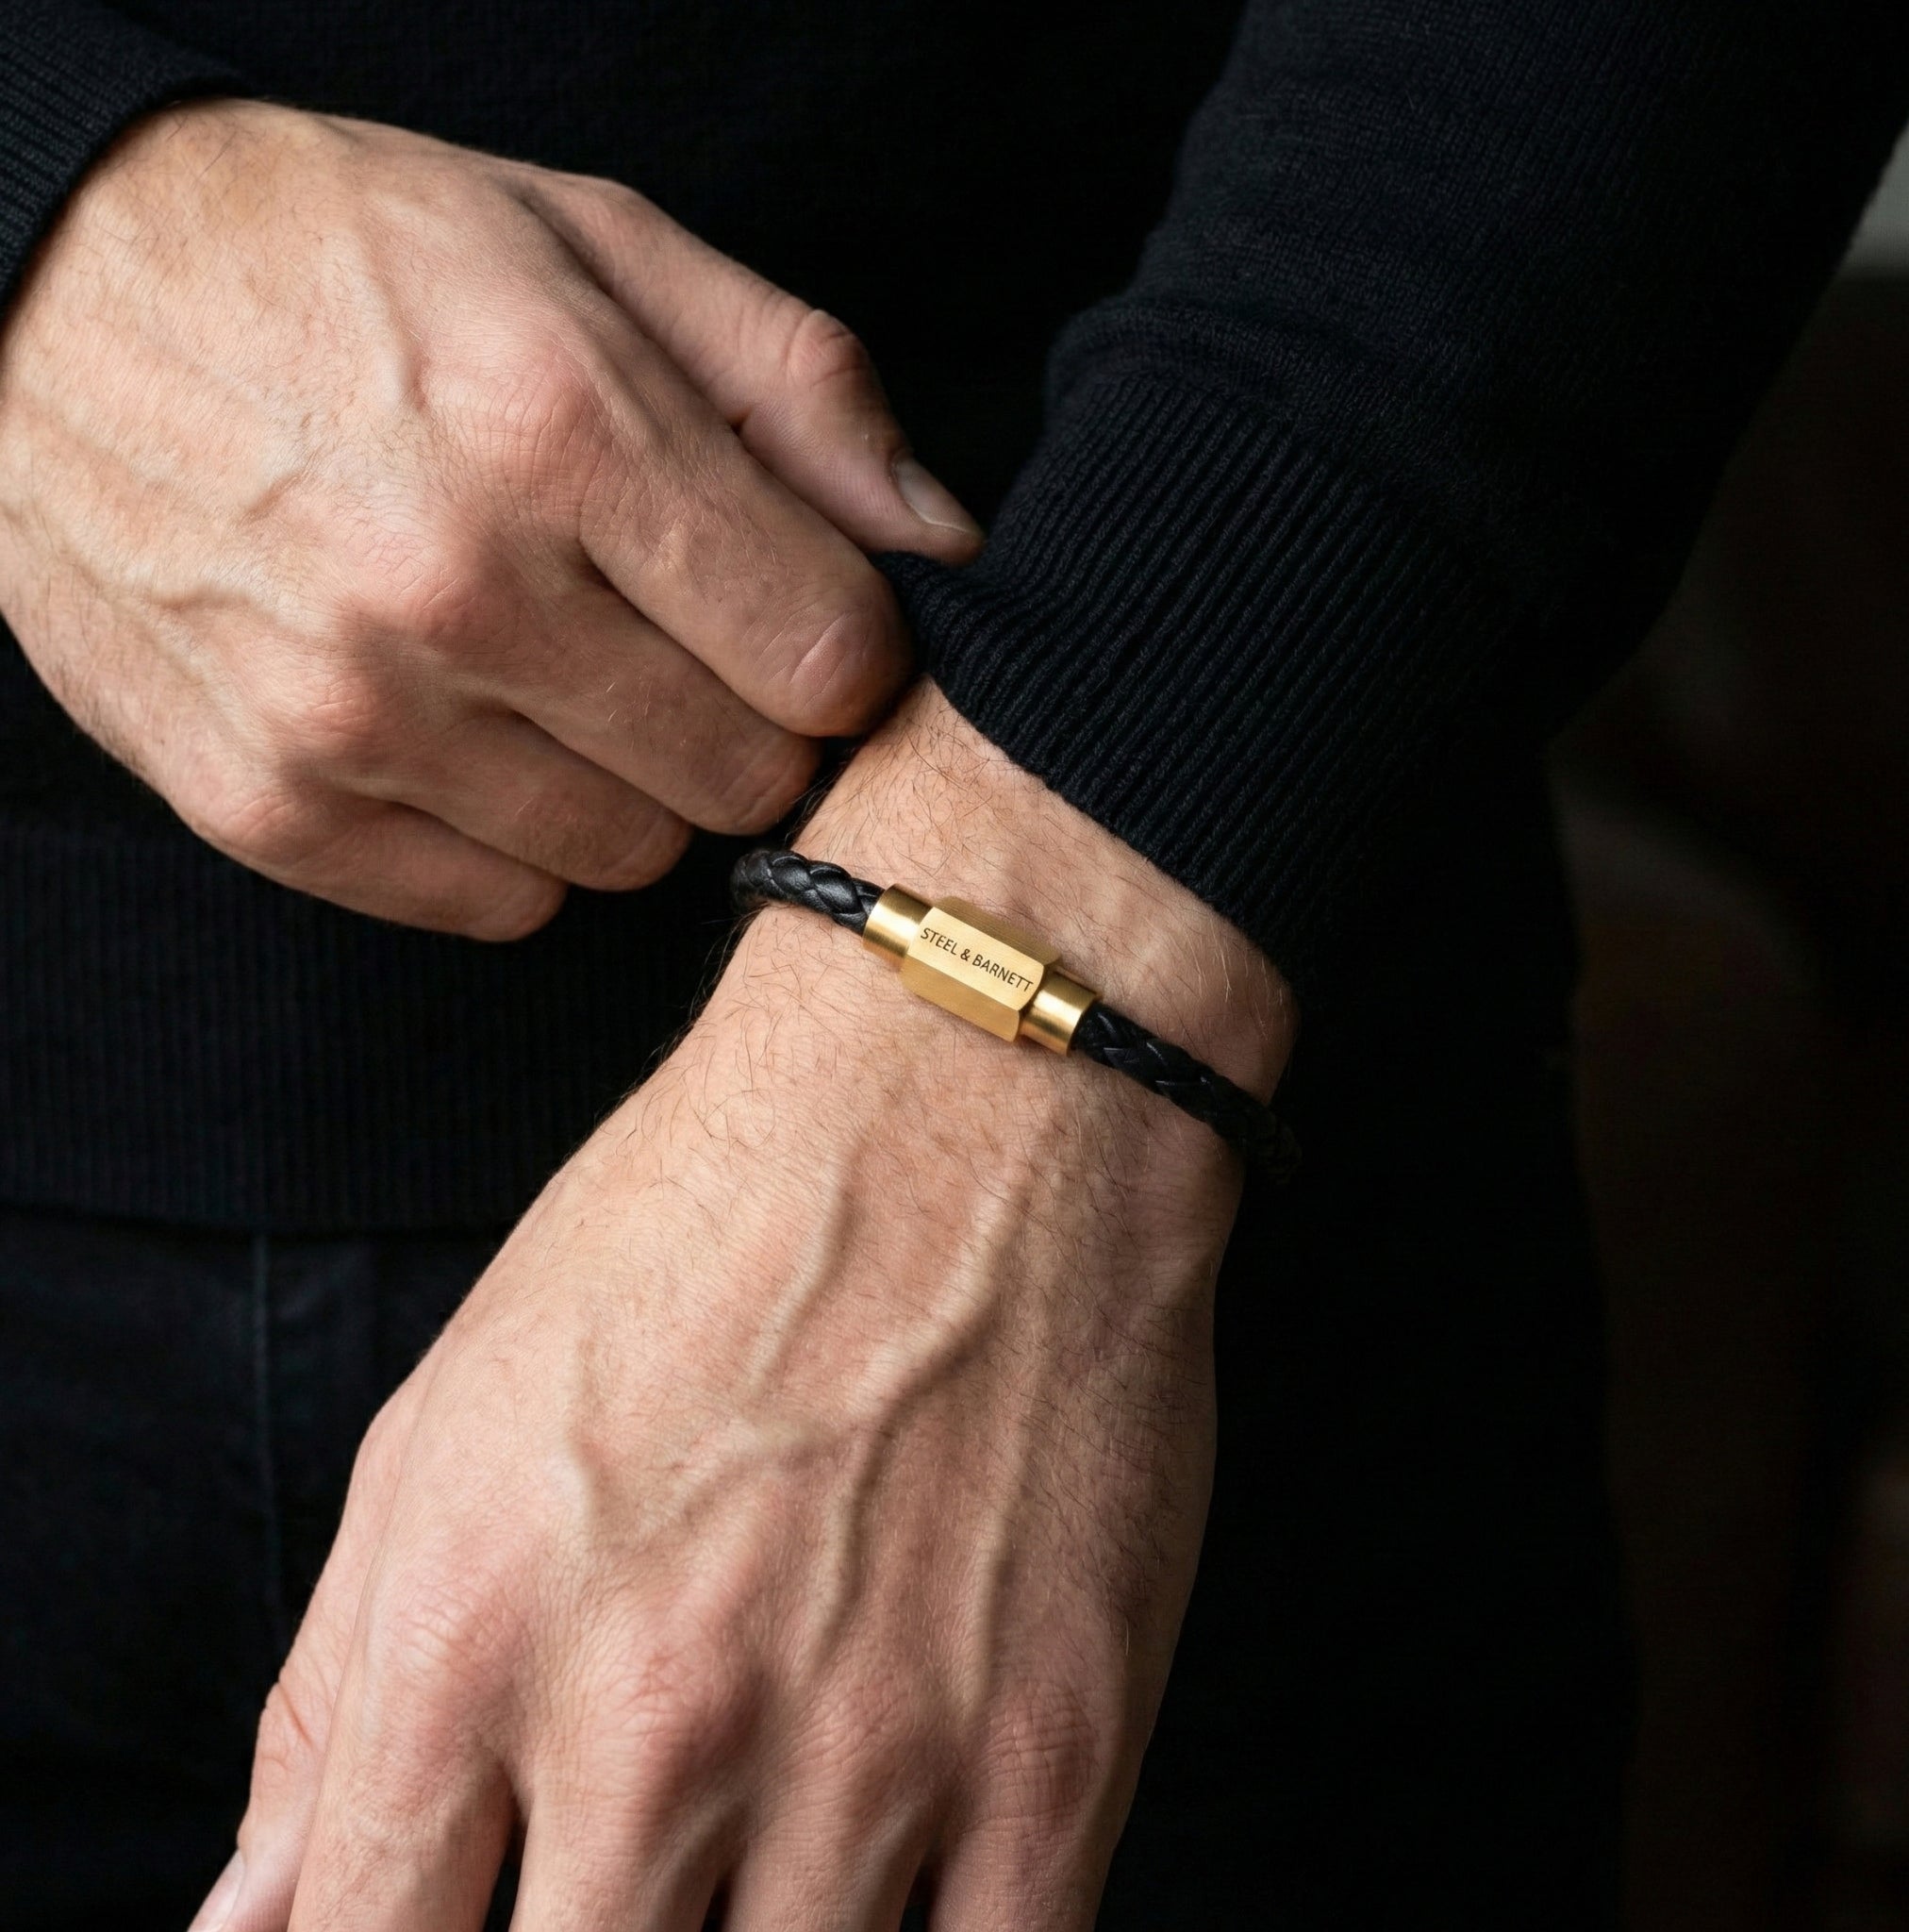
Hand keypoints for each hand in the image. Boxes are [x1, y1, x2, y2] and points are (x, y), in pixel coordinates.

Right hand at [0, 100, 978, 936]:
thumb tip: (944, 548)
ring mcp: (349, 714)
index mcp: (564, 426)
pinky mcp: (268, 805)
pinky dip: (514, 839)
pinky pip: (498, 907)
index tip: (805, 621)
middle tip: (682, 644)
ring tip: (561, 672)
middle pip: (743, 779)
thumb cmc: (349, 260)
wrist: (43, 296)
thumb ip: (799, 391)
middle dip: (749, 724)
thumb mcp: (594, 244)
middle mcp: (454, 587)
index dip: (847, 656)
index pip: (830, 664)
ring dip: (630, 784)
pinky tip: (471, 730)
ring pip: (629, 857)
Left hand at [199, 685, 1292, 1930]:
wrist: (969, 1095)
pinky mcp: (1053, 1753)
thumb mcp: (452, 1413)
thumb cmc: (703, 1226)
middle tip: (622, 1871)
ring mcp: (870, 1754)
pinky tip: (879, 1894)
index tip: (453, 1920)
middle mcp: (659, 1723)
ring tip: (741, 1868)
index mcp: (474, 1638)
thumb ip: (335, 1688)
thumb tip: (249, 1919)